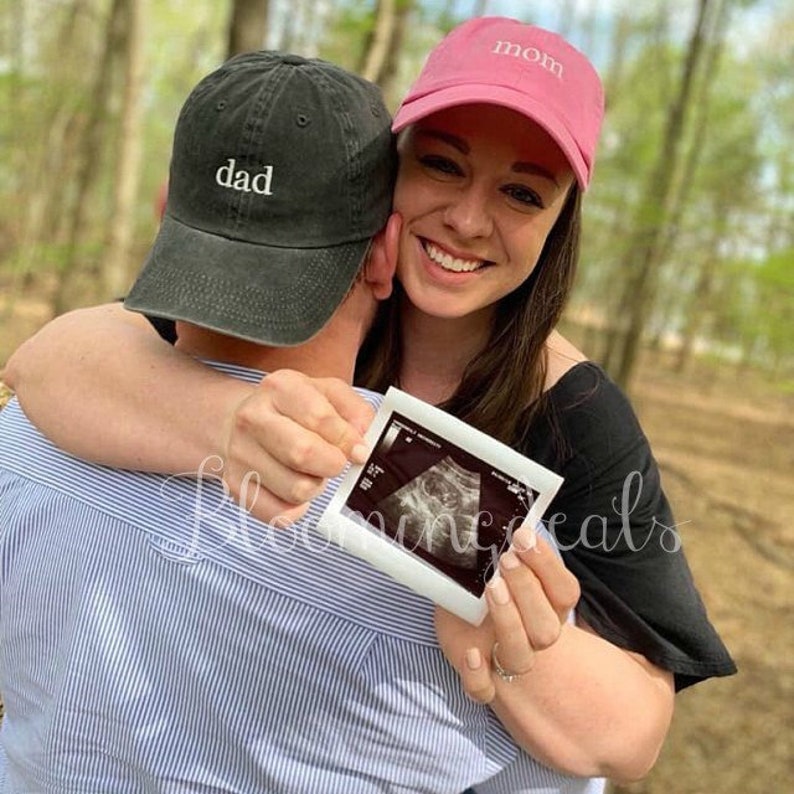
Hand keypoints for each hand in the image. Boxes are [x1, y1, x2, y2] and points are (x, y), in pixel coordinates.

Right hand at [220, 369, 374, 524]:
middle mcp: (253, 418)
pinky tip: (296, 490)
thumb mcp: (327, 392)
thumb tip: (363, 438)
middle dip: (331, 464)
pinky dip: (296, 509)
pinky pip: (278, 514)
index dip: (348, 440)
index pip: (319, 417)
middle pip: (302, 453)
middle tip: (335, 462)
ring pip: (295, 489)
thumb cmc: (293, 409)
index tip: (359, 451)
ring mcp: (240, 453)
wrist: (243, 421)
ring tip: (311, 472)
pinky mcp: (236, 485)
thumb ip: (354, 410)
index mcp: (280, 388)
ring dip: (315, 486)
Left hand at [434, 525, 579, 702]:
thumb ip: (501, 546)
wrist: (458, 618)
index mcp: (545, 606)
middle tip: (505, 560)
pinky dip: (477, 676)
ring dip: (509, 623)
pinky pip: (483, 691)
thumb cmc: (480, 585)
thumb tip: (501, 511)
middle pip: (547, 627)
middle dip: (528, 591)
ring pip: (521, 657)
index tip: (523, 536)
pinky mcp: (477, 675)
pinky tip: (470, 653)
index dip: (548, 565)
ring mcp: (505, 658)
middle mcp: (531, 635)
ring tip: (490, 588)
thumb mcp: (490, 564)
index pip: (565, 591)